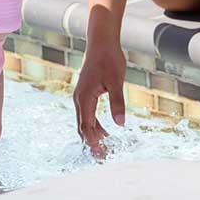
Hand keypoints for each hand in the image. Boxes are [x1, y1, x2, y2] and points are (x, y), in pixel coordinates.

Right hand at [72, 36, 125, 157]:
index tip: (100, 154)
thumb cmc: (109, 59)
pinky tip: (105, 130)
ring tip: (105, 147)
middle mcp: (79, 99)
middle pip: (83, 127)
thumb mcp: (116, 81)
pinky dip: (94, 124)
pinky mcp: (85, 92)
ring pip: (84, 121)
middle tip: (103, 157)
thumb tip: (120, 123)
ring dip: (93, 134)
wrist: (101, 42)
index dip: (93, 142)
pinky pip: (87, 114)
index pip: (86, 126)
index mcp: (85, 98)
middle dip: (92, 142)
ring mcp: (80, 96)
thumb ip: (118, 103)